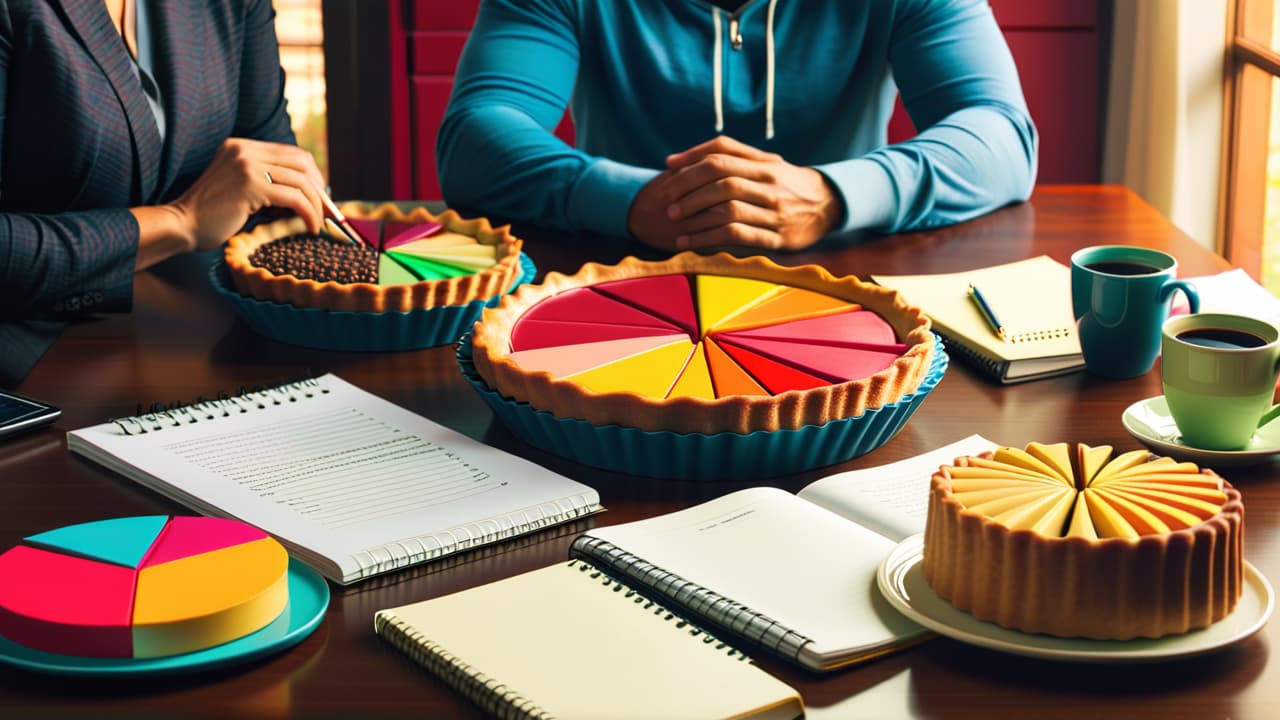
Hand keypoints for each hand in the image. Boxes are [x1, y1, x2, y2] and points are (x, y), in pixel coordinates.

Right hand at [168, 138, 326, 251]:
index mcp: (242, 146)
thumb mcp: (241, 189)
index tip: (322, 199)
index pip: (292, 154)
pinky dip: (309, 214)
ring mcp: (247, 165)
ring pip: (302, 181)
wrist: (182, 225)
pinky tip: (311, 228)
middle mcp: (244, 150)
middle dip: (321, 189)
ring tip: (320, 224)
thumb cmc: (212, 216)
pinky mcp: (250, 185)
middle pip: (302, 162)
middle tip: (329, 212)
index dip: (314, 176)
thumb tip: (309, 192)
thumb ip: (266, 181)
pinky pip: (294, 198)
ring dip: (317, 205)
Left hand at [627, 136, 843, 251]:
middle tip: (668, 201)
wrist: (829, 205)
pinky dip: (708, 238)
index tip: (668, 168)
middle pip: (722, 179)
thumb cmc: (786, 183)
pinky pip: (737, 236)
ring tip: (674, 222)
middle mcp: (769, 185)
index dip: (691, 159)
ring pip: (728, 208)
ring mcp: (774, 212)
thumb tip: (678, 160)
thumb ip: (731, 157)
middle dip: (688, 189)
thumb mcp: (766, 163)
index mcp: (765, 163)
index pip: (722, 153)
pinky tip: (688, 242)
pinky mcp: (776, 237)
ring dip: (696, 215)